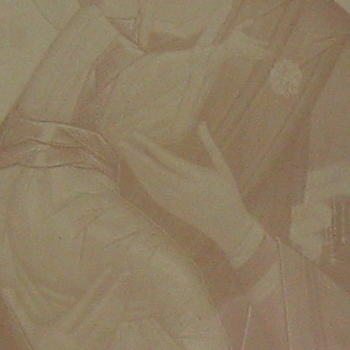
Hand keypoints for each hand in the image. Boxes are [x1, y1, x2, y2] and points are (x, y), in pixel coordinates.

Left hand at [115, 125, 267, 268]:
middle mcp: (180, 188)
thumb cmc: (228, 193)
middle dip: (135, 155)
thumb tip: (201, 123)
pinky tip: (135, 168)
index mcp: (194, 176)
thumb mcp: (222, 167)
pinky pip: (151, 192)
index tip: (135, 134)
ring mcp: (173, 200)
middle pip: (151, 170)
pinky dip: (142, 179)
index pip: (165, 158)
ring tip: (125, 151)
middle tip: (121, 141)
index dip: (149, 146)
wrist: (227, 226)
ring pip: (148, 181)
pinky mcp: (170, 208)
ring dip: (136, 166)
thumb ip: (210, 145)